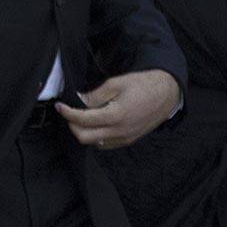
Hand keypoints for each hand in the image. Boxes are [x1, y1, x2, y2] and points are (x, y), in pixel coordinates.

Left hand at [56, 69, 180, 149]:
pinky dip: (95, 136)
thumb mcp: (116, 83)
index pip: (83, 120)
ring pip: (94, 143)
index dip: (67, 113)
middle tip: (69, 112)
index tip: (59, 106)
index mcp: (116, 115)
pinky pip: (105, 144)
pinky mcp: (128, 140)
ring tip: (82, 116)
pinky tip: (95, 123)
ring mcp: (125, 138)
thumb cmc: (143, 85)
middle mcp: (120, 131)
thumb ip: (95, 94)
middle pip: (84, 137)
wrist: (167, 93)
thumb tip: (78, 100)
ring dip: (83, 131)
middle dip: (72, 125)